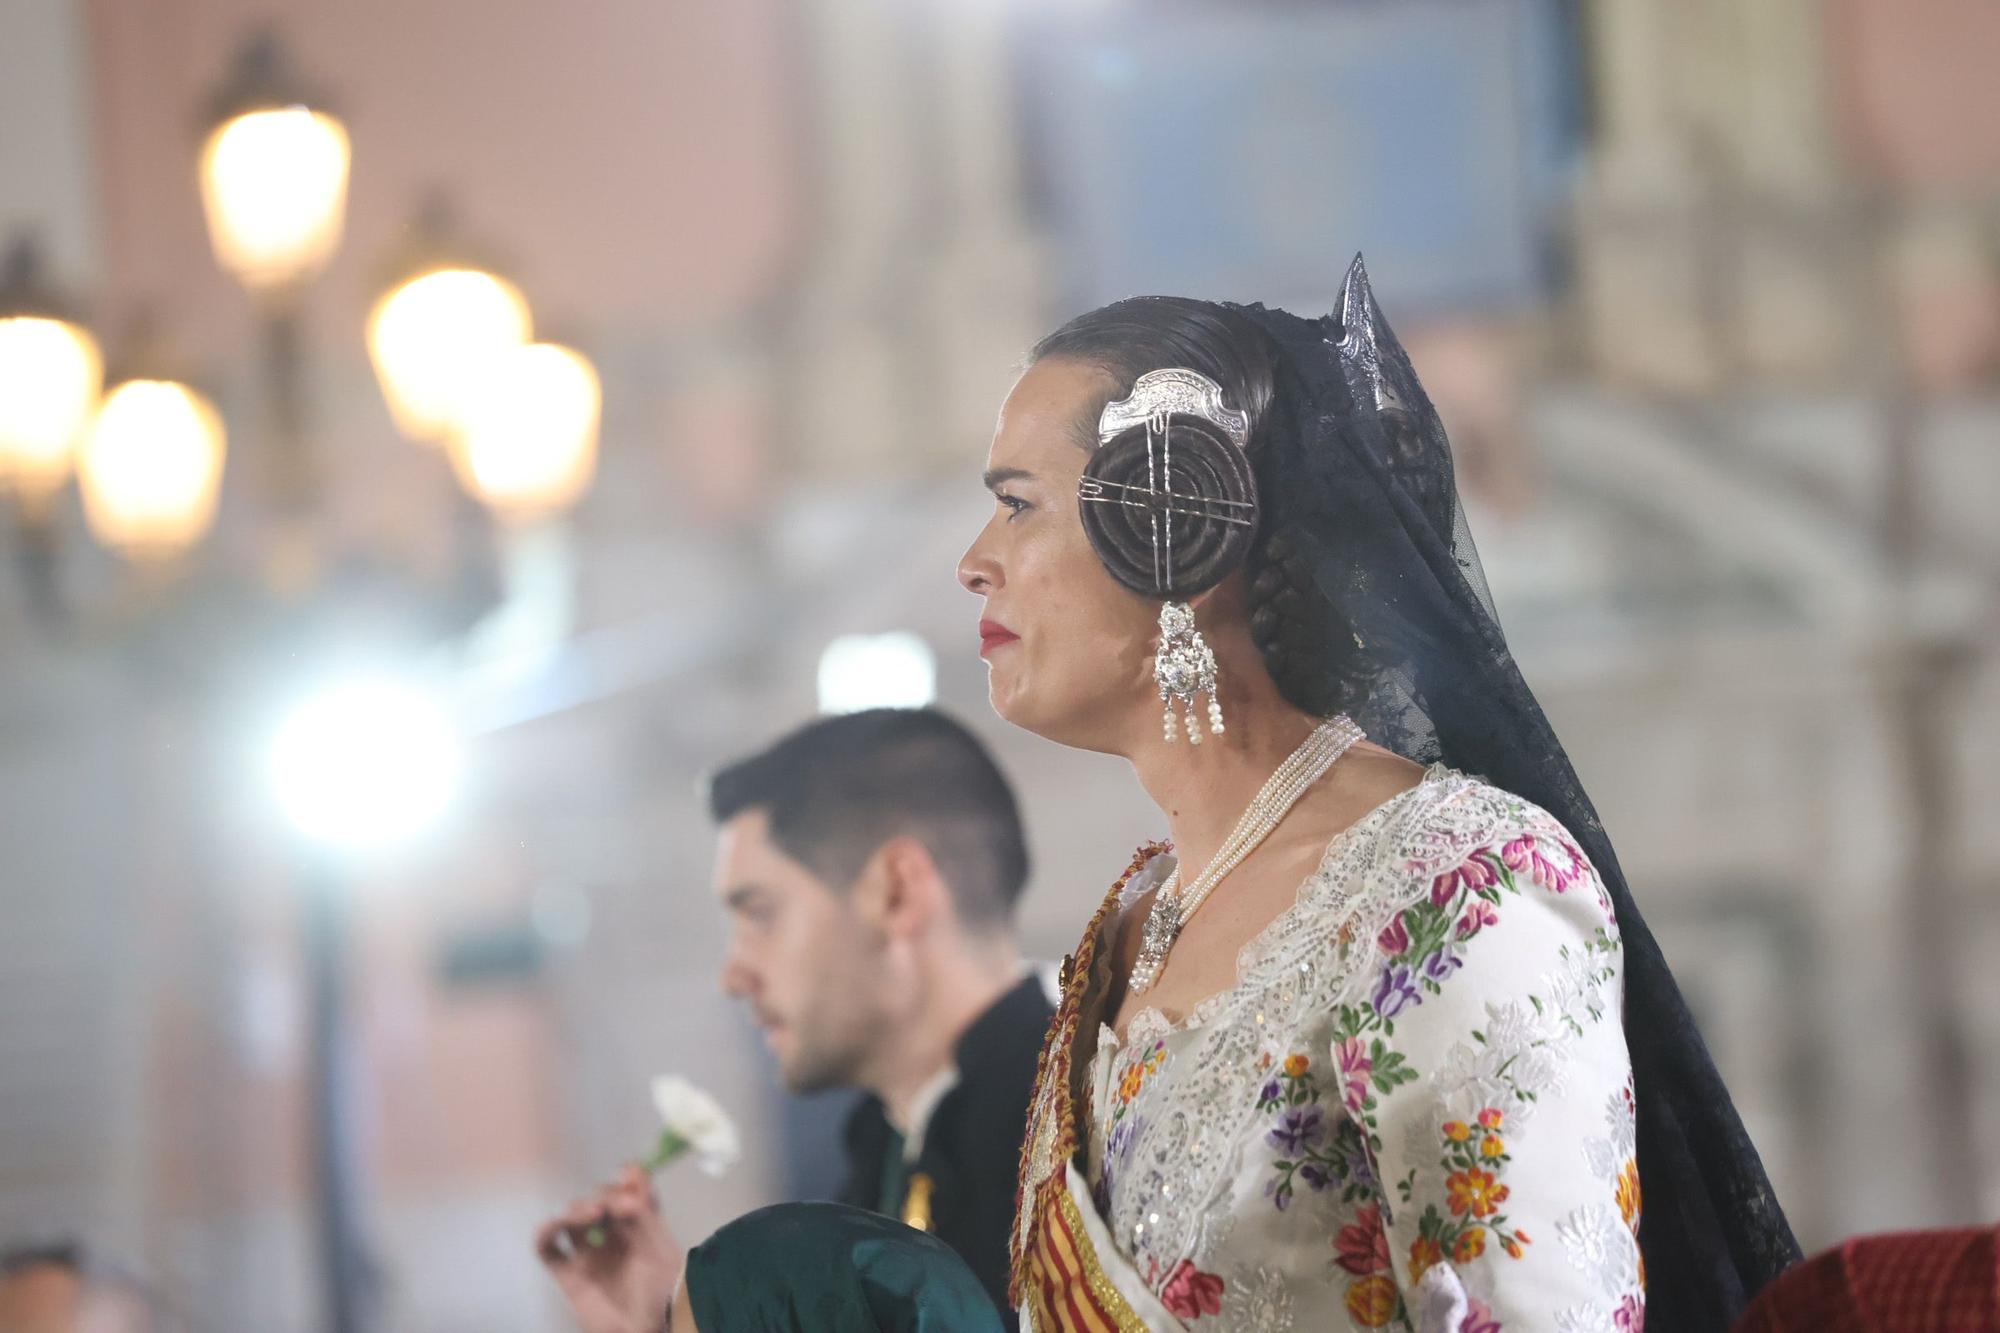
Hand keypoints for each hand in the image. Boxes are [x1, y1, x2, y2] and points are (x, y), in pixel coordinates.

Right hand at [536, 1164, 683, 1332]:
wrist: (652, 1331)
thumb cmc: (665, 1293)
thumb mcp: (661, 1247)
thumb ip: (644, 1211)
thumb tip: (631, 1170)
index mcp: (641, 1227)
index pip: (627, 1190)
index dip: (626, 1181)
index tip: (630, 1182)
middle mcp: (613, 1238)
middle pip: (598, 1200)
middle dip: (605, 1195)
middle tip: (618, 1207)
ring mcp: (590, 1255)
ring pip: (571, 1219)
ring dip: (578, 1208)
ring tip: (595, 1213)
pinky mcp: (570, 1276)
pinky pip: (547, 1249)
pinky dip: (545, 1231)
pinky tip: (556, 1224)